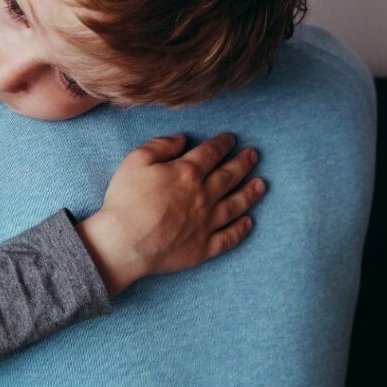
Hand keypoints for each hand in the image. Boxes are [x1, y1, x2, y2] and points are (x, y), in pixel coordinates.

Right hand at [76, 133, 264, 295]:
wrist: (124, 242)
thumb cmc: (126, 199)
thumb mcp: (136, 161)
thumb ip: (160, 146)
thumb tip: (182, 139)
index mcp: (187, 173)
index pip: (211, 153)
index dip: (223, 144)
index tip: (231, 139)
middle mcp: (203, 196)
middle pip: (229, 176)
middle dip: (243, 163)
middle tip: (254, 155)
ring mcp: (206, 223)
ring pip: (235, 205)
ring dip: (250, 193)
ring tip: (261, 185)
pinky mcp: (203, 247)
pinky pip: (228, 237)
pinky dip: (241, 229)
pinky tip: (249, 222)